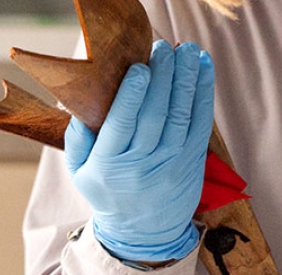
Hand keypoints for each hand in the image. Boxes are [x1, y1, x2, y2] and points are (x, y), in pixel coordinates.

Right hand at [63, 39, 215, 261]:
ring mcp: (171, 162)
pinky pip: (201, 122)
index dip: (133, 93)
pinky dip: (204, 92)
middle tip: (165, 48)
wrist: (144, 233)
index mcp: (109, 164)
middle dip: (162, 78)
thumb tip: (80, 102)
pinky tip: (203, 67)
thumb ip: (77, 138)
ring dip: (186, 79)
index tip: (139, 66)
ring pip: (181, 115)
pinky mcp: (193, 160)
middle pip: (155, 114)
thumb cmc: (109, 192)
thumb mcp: (80, 172)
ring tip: (187, 50)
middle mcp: (141, 164)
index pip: (123, 123)